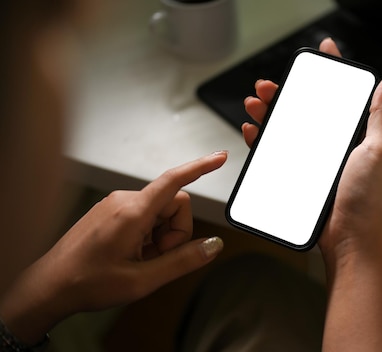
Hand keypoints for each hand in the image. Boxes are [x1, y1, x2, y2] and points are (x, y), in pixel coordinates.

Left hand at [0, 152, 226, 343]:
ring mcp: (116, 204)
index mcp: (132, 212)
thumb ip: (183, 261)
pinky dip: (148, 235)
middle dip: (175, 232)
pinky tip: (131, 254)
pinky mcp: (112, 210)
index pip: (175, 180)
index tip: (220, 158)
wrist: (49, 286)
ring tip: (139, 259)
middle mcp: (124, 200)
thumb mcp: (142, 280)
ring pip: (161, 211)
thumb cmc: (86, 282)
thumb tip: (213, 245)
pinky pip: (145, 215)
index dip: (201, 167)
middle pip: (174, 203)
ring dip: (160, 236)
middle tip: (156, 258)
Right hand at [243, 38, 381, 350]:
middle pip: (306, 109)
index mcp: (354, 135)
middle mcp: (333, 146)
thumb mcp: (380, 149)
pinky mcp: (298, 178)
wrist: (351, 237)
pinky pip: (275, 154)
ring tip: (255, 103)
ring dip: (269, 112)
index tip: (323, 52)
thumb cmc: (369, 198)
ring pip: (286, 128)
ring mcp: (314, 162)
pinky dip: (262, 140)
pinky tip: (253, 131)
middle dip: (287, 92)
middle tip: (270, 85)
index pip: (341, 96)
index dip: (331, 73)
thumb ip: (381, 115)